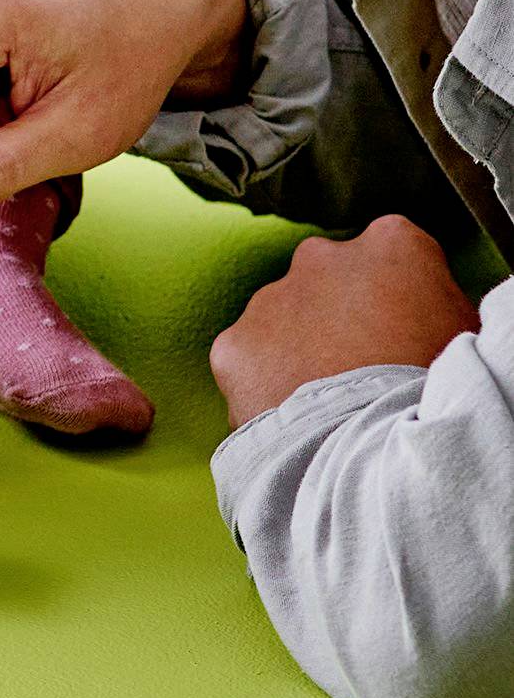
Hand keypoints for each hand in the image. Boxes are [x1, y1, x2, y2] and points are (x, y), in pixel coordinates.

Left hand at [211, 217, 479, 428]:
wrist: (379, 451)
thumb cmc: (438, 394)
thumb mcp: (462, 335)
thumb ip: (429, 305)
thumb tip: (417, 313)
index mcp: (392, 245)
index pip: (391, 256)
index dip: (398, 301)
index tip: (405, 334)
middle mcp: (321, 257)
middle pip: (328, 283)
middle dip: (340, 318)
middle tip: (362, 371)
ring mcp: (271, 298)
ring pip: (283, 321)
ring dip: (300, 352)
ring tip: (331, 403)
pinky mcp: (234, 344)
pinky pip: (249, 361)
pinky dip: (265, 385)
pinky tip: (296, 416)